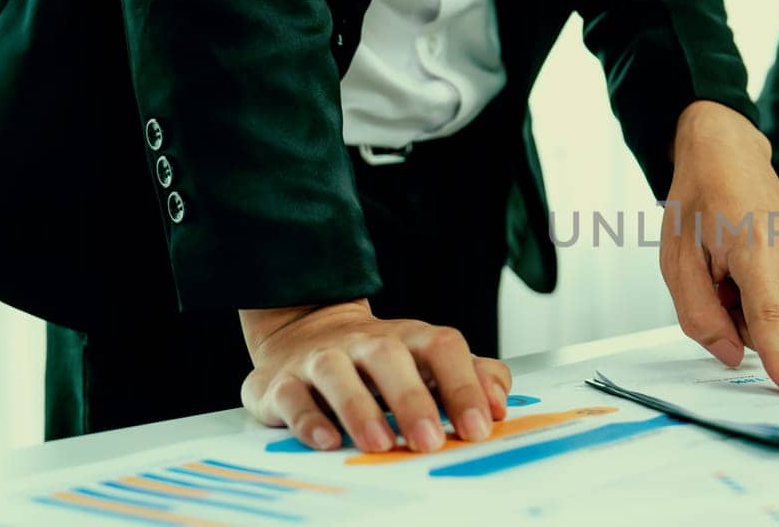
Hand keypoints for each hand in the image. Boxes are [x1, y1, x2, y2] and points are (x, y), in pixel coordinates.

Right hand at [239, 300, 512, 452]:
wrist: (303, 333)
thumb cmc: (381, 361)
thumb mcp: (429, 362)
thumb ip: (473, 377)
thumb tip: (499, 404)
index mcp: (409, 338)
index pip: (442, 348)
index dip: (464, 385)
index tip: (479, 427)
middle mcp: (365, 342)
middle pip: (390, 356)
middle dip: (412, 400)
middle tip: (430, 442)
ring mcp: (320, 358)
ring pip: (336, 372)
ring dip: (358, 408)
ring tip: (380, 445)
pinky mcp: (280, 382)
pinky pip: (292, 396)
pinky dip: (309, 419)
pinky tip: (328, 442)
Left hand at [659, 101, 778, 395]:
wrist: (728, 156)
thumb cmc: (698, 204)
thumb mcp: (676, 260)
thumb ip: (698, 314)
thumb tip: (732, 357)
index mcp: (754, 246)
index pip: (768, 315)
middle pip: (766, 326)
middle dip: (736, 316)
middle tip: (718, 273)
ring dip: (752, 304)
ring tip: (736, 262)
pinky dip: (769, 293)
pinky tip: (755, 261)